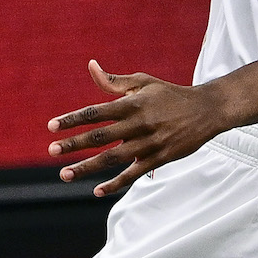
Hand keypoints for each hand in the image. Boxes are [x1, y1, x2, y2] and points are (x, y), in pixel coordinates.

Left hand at [47, 60, 223, 196]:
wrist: (206, 110)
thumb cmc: (169, 94)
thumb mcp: (143, 82)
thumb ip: (114, 81)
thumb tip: (91, 67)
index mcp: (132, 103)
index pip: (95, 112)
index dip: (72, 119)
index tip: (51, 127)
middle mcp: (138, 124)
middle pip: (100, 136)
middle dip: (73, 144)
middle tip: (51, 151)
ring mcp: (149, 143)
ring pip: (112, 158)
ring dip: (87, 167)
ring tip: (65, 174)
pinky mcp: (159, 159)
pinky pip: (133, 174)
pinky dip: (115, 184)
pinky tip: (97, 190)